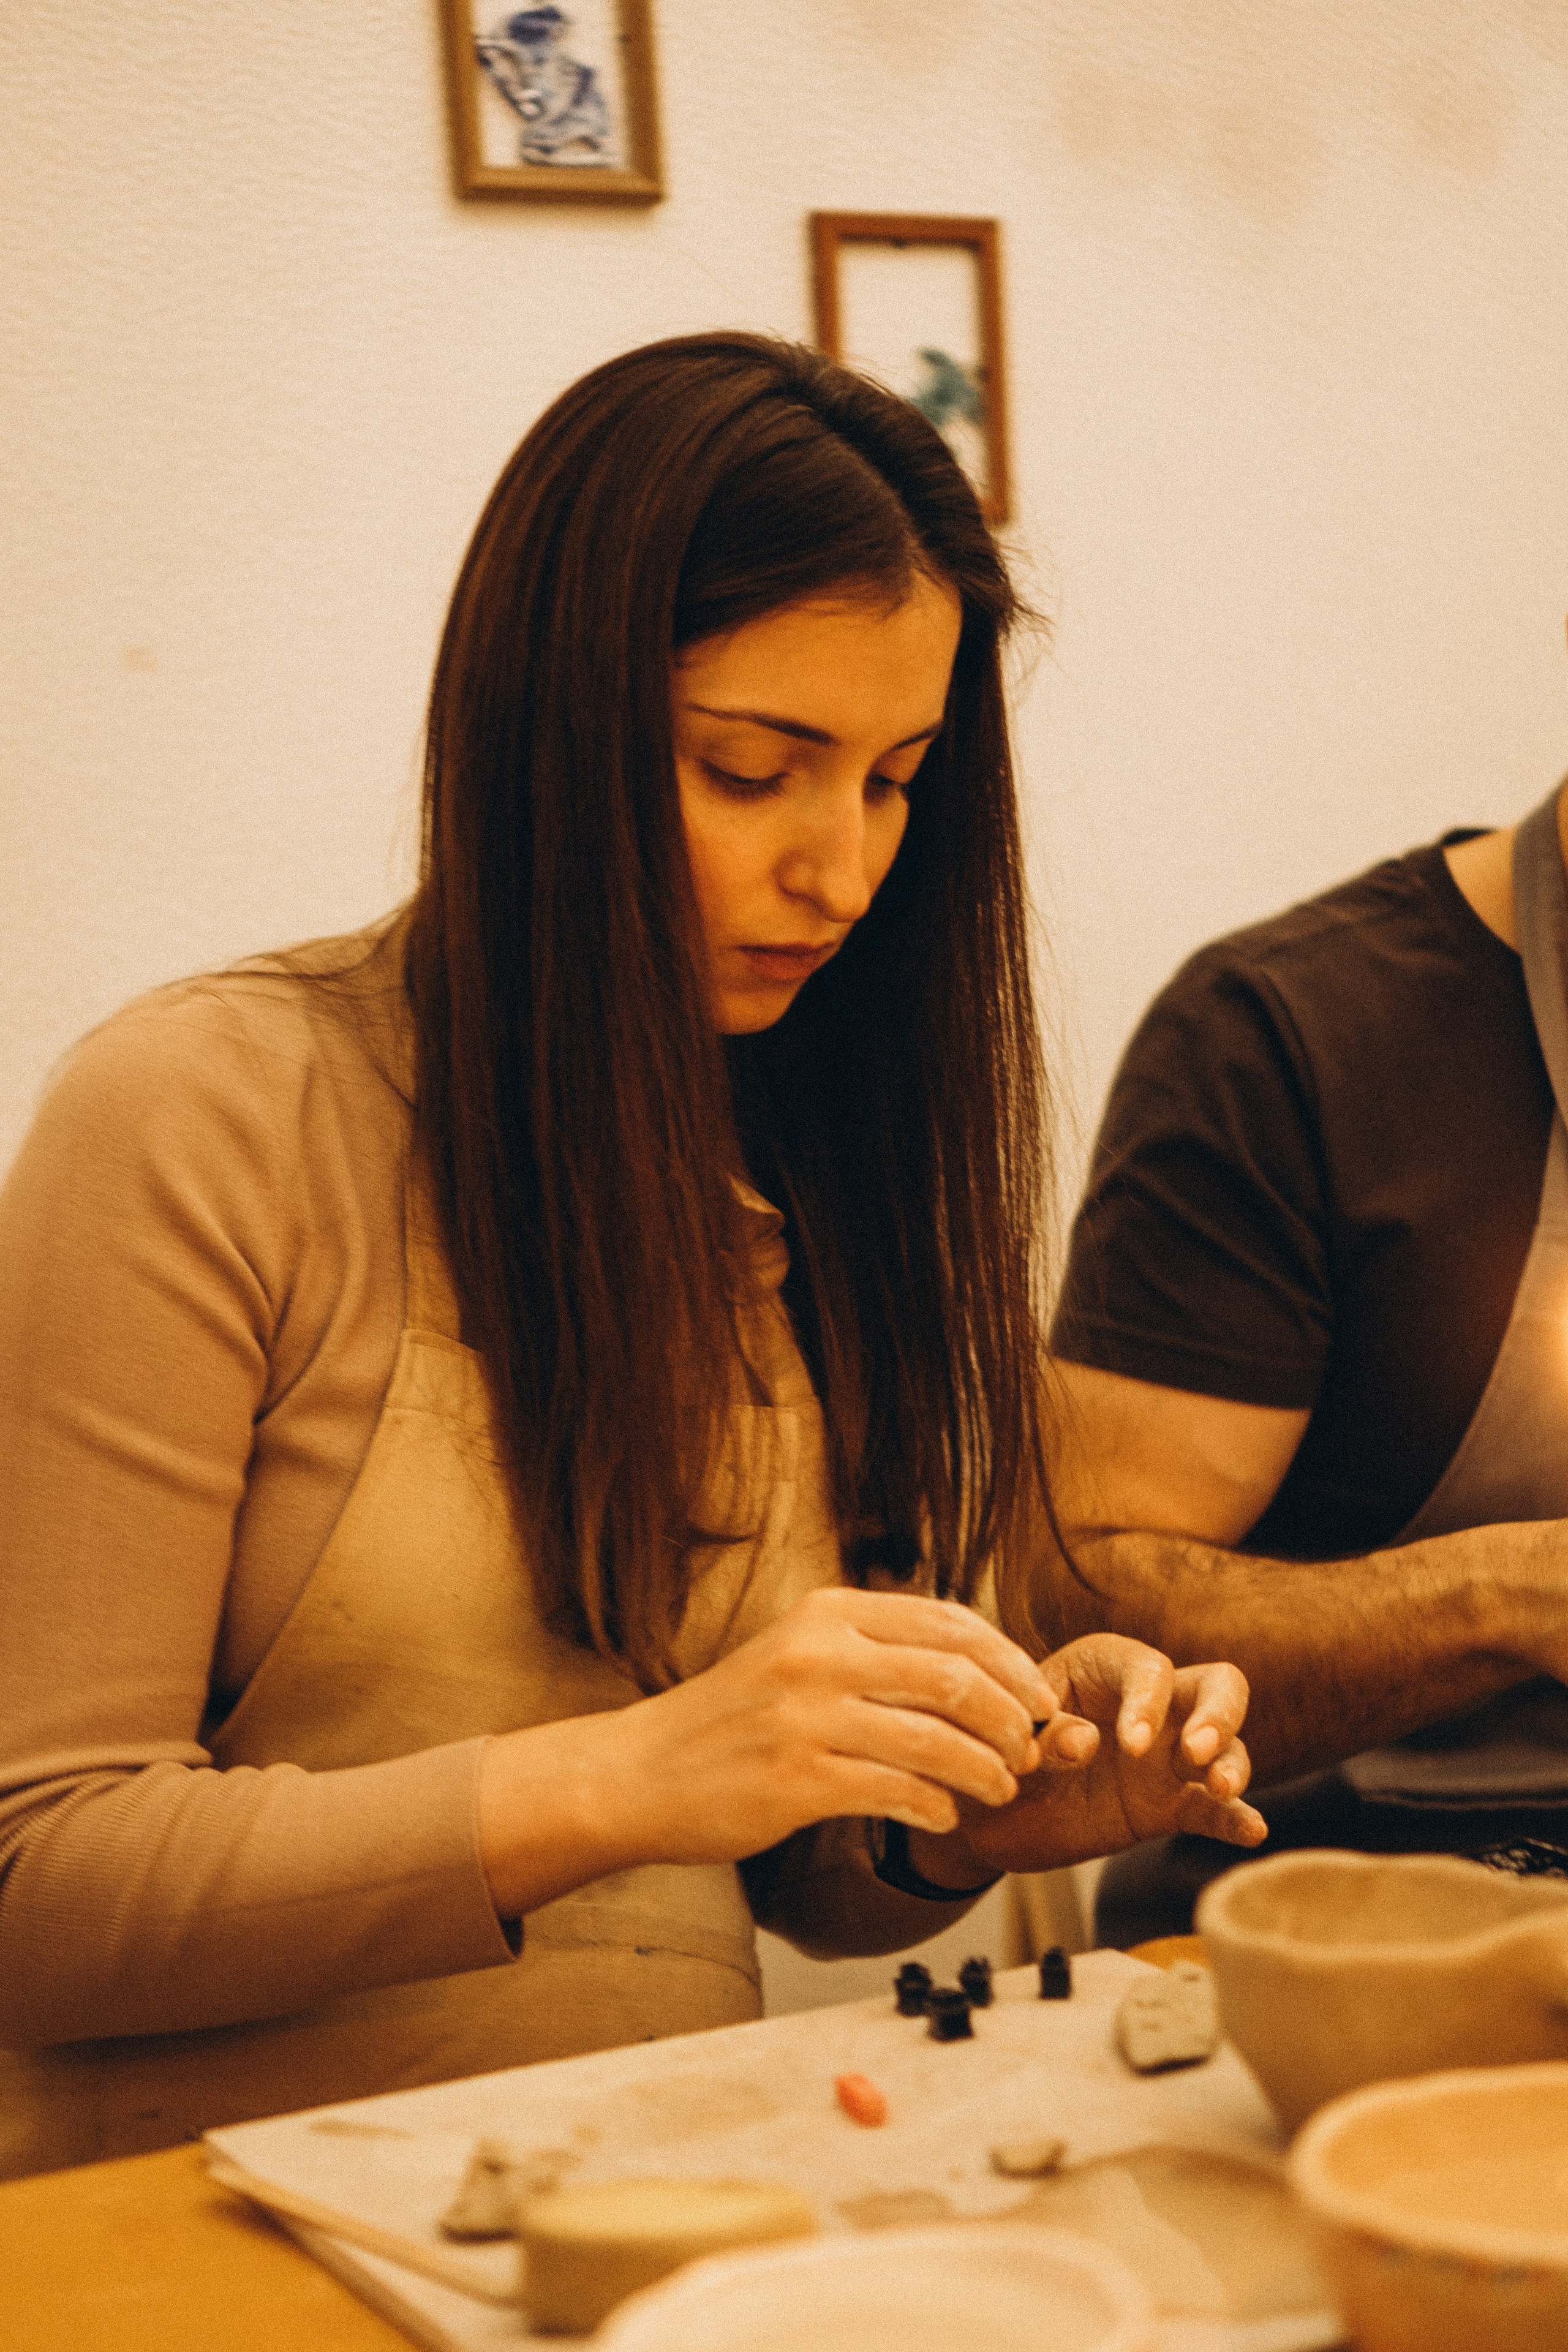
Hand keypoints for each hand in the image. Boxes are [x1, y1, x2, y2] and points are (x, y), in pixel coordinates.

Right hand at [478, 1587, 1054, 1915]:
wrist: (641, 1771)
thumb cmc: (735, 1719)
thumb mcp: (800, 1654)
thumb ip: (876, 1653)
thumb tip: (980, 1673)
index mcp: (827, 1613)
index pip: (950, 1622)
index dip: (1011, 1662)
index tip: (1040, 1699)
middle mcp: (818, 1654)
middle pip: (955, 1677)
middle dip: (1011, 1720)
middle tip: (1030, 1753)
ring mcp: (804, 1717)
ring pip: (935, 1740)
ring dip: (986, 1771)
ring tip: (1000, 1791)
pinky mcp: (794, 1781)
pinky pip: (894, 1793)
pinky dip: (935, 1808)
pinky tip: (944, 1819)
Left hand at [909, 1632, 1266, 1882]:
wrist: (985, 1818)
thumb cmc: (992, 1755)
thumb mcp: (1004, 1743)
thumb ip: (1042, 1737)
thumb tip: (1087, 1743)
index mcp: (1099, 1668)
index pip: (1147, 1666)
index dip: (1148, 1701)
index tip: (1132, 1745)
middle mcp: (1146, 1703)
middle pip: (1215, 1685)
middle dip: (1219, 1713)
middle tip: (1198, 1752)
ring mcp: (1166, 1755)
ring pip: (1227, 1743)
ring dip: (1232, 1762)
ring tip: (1221, 1789)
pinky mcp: (1171, 1805)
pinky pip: (1214, 1809)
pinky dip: (1237, 1818)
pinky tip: (1253, 1830)